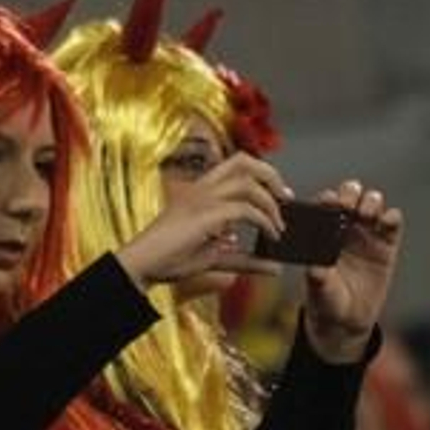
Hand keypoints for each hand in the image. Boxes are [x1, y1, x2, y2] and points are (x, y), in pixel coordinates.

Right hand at [115, 153, 287, 285]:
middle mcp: (202, 188)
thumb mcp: (216, 258)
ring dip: (270, 203)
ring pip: (248, 182)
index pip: (236, 165)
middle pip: (244, 161)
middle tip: (286, 196)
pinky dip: (263, 221)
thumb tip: (274, 267)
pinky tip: (270, 235)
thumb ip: (245, 260)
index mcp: (201, 191)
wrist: (143, 264)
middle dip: (271, 174)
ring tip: (279, 225)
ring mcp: (202, 198)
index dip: (262, 173)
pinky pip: (245, 209)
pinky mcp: (205, 214)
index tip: (280, 194)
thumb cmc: (171, 258)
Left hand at [301, 181, 403, 362]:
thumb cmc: (326, 300)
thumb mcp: (319, 289)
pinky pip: (392, 222)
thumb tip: (315, 267)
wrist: (347, 320)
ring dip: (370, 201)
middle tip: (347, 205)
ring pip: (372, 202)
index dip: (327, 199)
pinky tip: (387, 221)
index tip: (328, 203)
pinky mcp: (387, 244)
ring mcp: (367, 233)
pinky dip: (392, 217)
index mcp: (323, 230)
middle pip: (350, 194)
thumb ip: (318, 276)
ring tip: (366, 215)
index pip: (325, 204)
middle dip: (350, 193)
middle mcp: (345, 226)